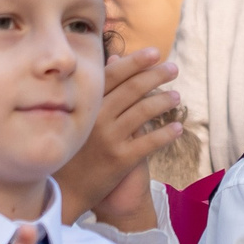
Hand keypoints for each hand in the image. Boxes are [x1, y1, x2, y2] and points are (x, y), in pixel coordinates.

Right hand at [54, 48, 178, 222]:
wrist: (65, 191)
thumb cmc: (73, 148)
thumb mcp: (78, 116)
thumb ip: (98, 90)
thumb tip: (116, 59)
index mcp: (84, 106)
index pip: (113, 76)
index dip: (135, 62)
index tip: (155, 52)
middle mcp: (96, 119)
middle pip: (132, 90)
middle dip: (155, 76)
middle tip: (173, 68)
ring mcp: (109, 139)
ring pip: (144, 112)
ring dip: (164, 101)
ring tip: (177, 97)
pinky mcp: (121, 160)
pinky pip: (150, 142)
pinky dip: (167, 133)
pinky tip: (178, 128)